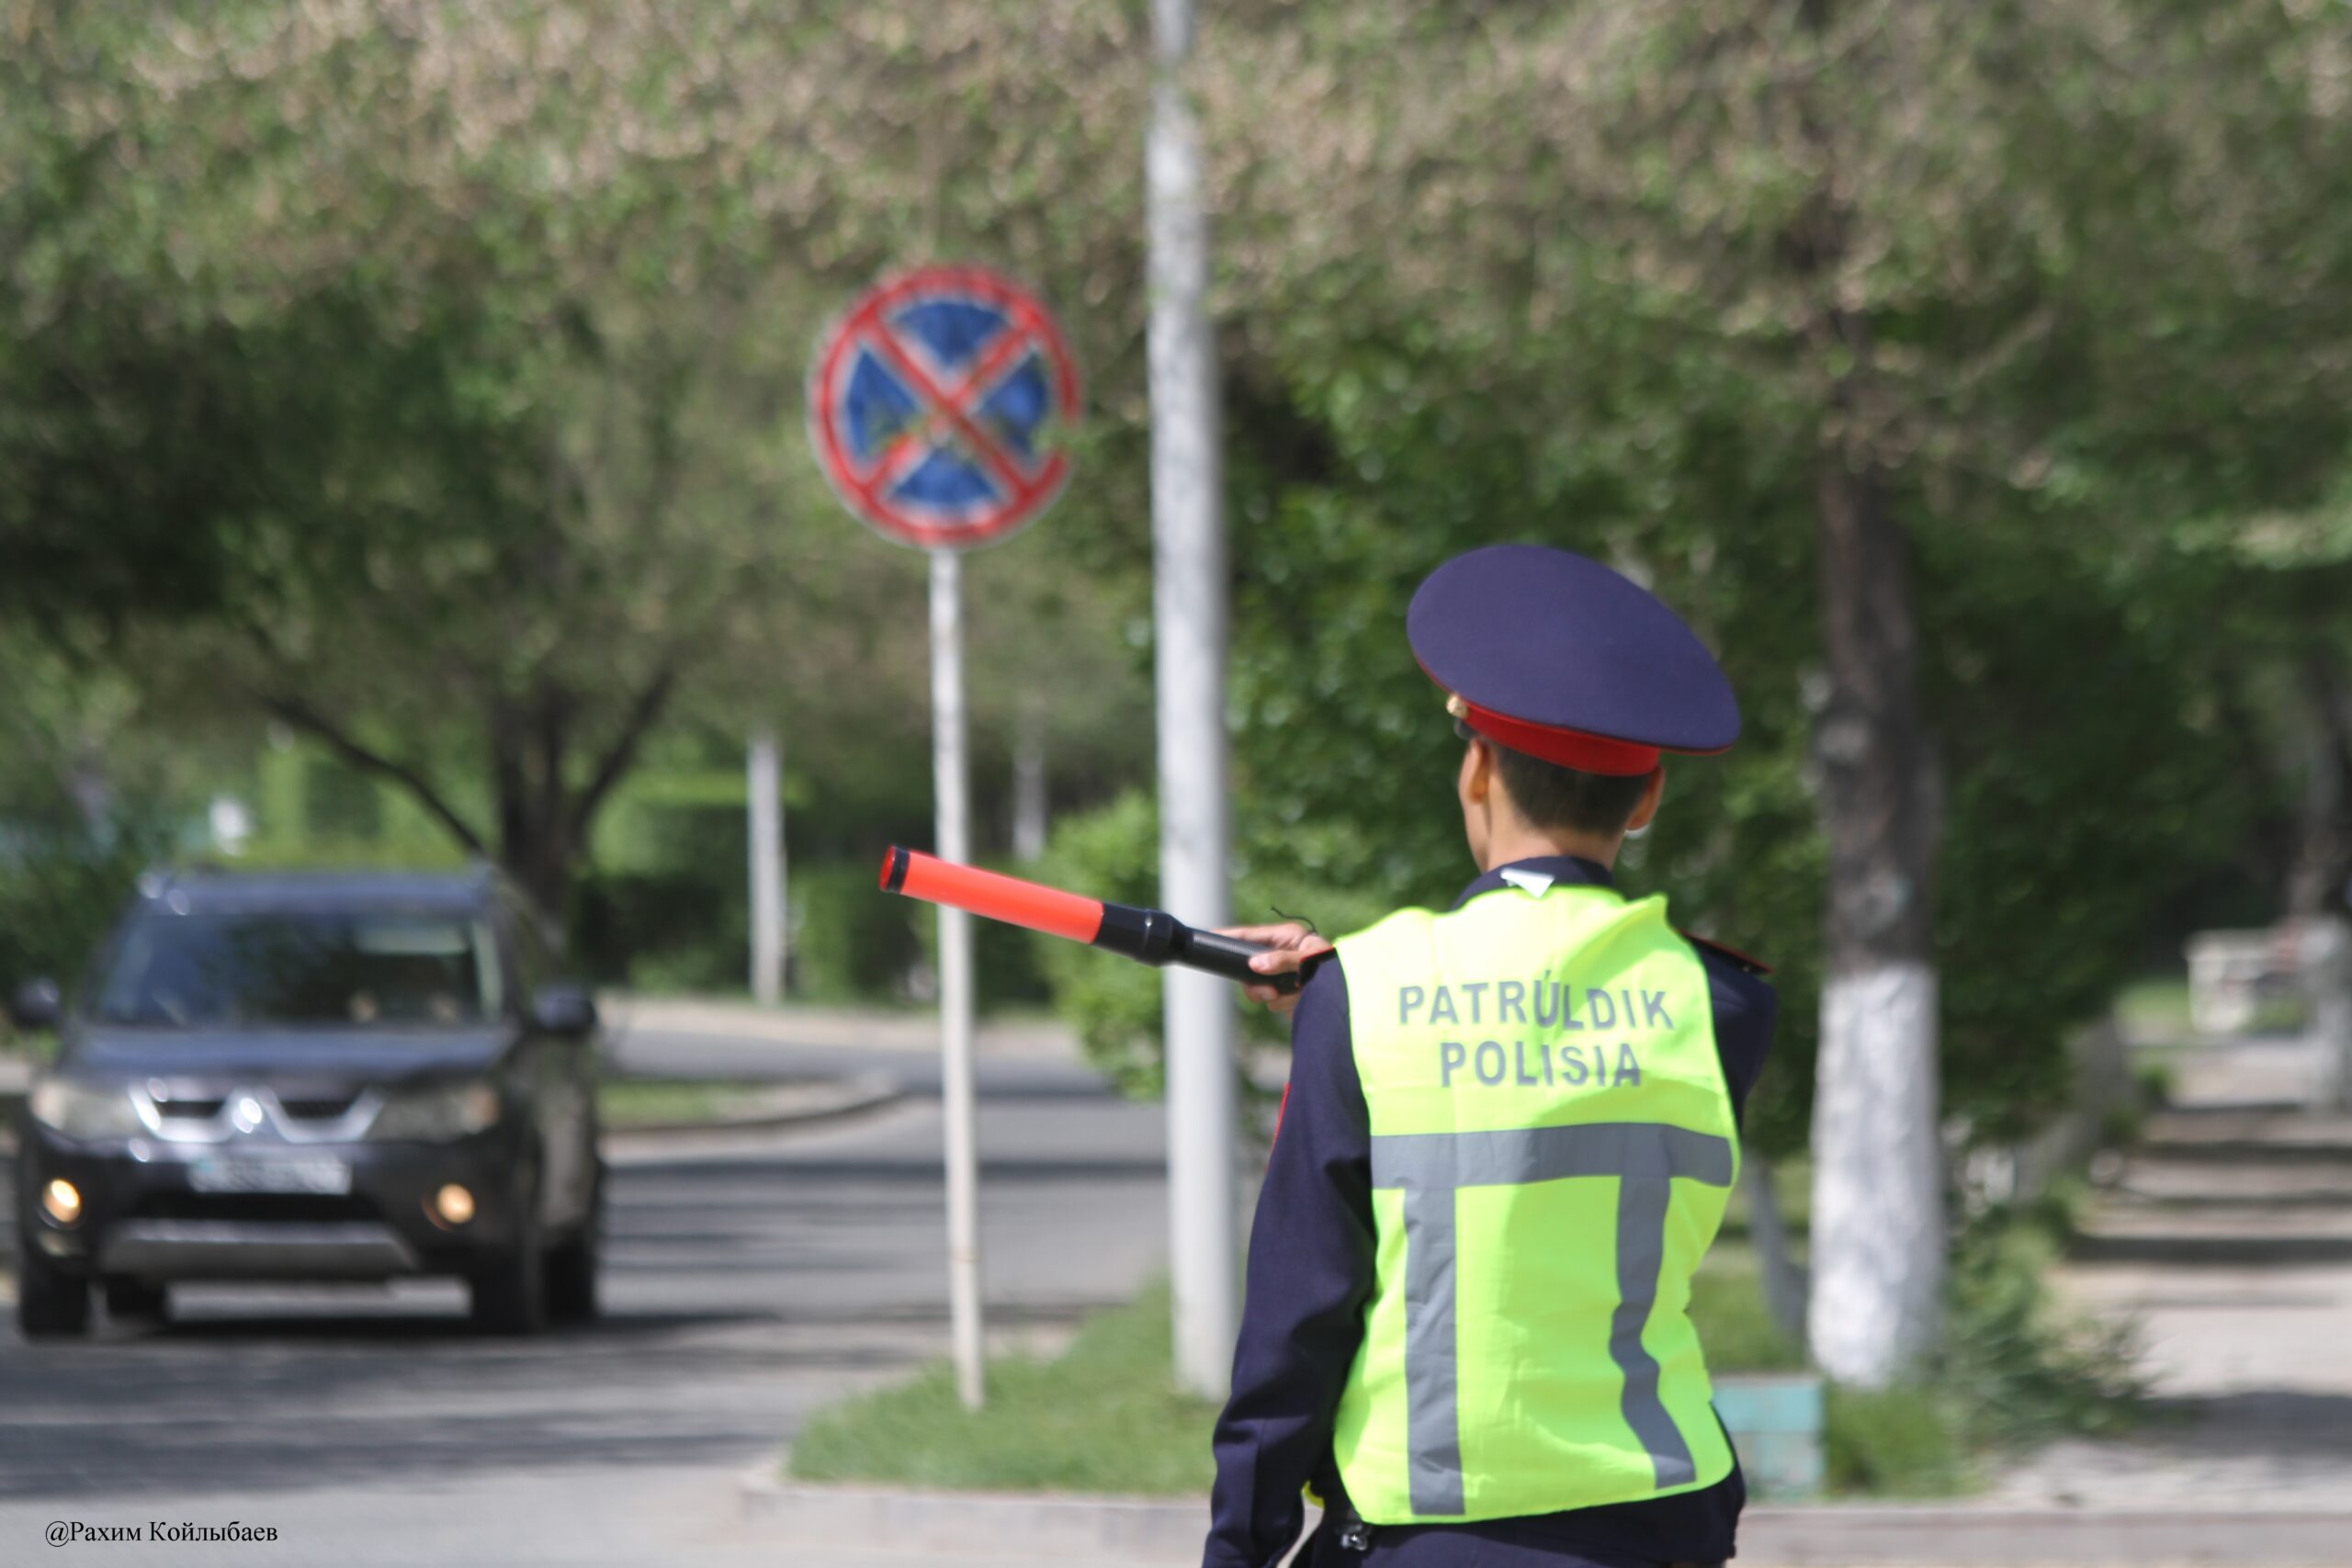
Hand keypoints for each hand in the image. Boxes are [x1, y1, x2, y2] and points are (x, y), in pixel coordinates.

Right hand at [1218, 922, 1333, 1015]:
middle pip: (1248, 965)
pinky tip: (1299, 1001)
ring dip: (1273, 996)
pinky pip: (1271, 1000)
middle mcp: (1281, 954)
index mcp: (1287, 937)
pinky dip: (1283, 1004)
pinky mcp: (1286, 992)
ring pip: (1257, 986)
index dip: (1231, 936)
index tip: (1212, 936)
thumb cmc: (1335, 970)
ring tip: (1296, 996)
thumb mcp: (1309, 960)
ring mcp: (1282, 974)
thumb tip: (1255, 965)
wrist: (1351, 1001)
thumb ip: (1282, 960)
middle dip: (1256, 982)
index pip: (1251, 935)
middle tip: (1269, 992)